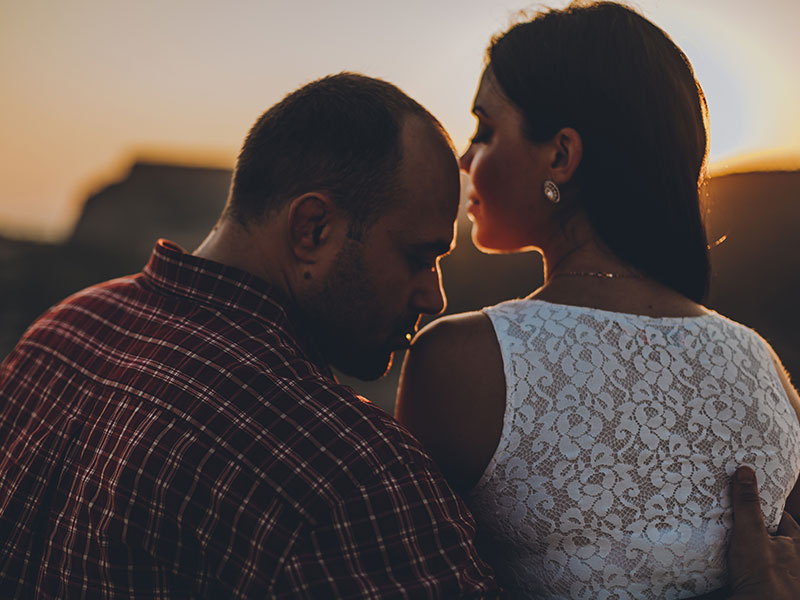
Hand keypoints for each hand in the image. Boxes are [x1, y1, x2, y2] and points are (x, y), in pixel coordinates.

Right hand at [728, 466, 799, 598]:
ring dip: (743, 545)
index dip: (760, 507)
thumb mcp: (752, 536)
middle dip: (750, 527)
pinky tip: (726, 559)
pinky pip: (751, 567)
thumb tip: (746, 471)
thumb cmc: (764, 578)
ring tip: (724, 537)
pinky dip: (739, 561)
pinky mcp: (765, 585)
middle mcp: (794, 560)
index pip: (779, 516)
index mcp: (799, 544)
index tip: (742, 498)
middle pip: (769, 533)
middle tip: (729, 516)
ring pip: (759, 551)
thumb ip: (747, 505)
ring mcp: (781, 575)